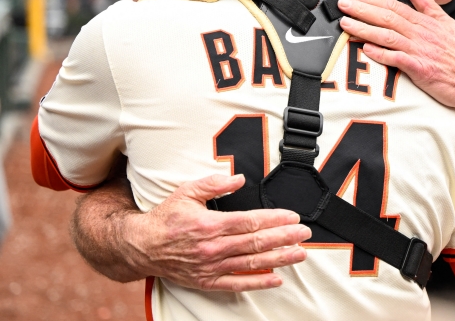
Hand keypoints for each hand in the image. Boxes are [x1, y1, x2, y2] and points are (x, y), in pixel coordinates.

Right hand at [125, 174, 310, 291]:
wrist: (141, 246)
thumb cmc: (166, 218)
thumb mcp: (187, 192)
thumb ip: (214, 184)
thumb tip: (239, 178)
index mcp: (210, 224)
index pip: (250, 222)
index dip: (274, 219)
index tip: (293, 217)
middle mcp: (213, 247)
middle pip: (256, 242)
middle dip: (284, 238)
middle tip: (304, 234)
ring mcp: (211, 267)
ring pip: (251, 263)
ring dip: (278, 259)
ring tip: (299, 254)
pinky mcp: (207, 281)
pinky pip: (236, 284)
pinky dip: (257, 283)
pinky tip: (276, 279)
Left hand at [337, 0, 454, 112]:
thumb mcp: (448, 23)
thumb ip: (428, 6)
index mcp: (425, 22)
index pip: (394, 6)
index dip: (371, 0)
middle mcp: (420, 34)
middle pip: (386, 17)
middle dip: (361, 10)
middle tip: (342, 4)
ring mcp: (420, 51)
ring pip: (387, 36)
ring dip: (364, 29)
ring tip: (345, 24)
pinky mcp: (420, 69)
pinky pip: (396, 59)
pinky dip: (380, 54)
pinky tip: (365, 49)